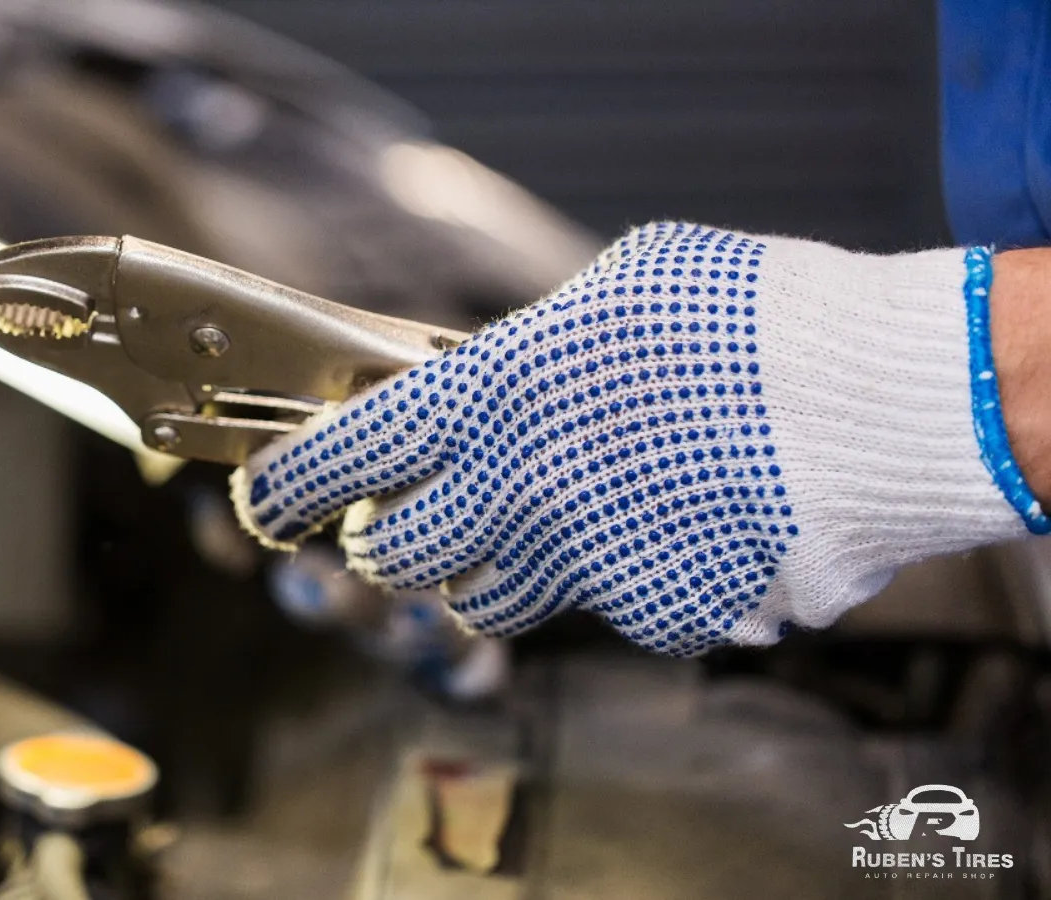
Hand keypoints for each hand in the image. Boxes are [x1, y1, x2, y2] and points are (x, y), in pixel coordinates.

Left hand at [232, 222, 1039, 655]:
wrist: (876, 398)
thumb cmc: (745, 319)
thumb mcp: (607, 295)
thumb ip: (521, 352)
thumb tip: (481, 375)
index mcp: (488, 395)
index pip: (338, 455)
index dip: (285, 483)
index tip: (264, 497)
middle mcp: (514, 491)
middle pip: (393, 554)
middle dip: (385, 538)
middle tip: (403, 516)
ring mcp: (578, 565)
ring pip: (484, 599)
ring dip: (489, 566)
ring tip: (546, 516)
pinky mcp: (647, 616)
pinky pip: (599, 610)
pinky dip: (611, 579)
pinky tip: (662, 528)